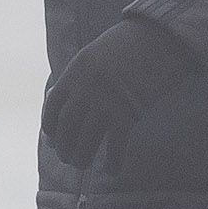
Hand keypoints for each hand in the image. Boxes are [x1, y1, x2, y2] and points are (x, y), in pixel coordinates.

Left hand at [41, 15, 195, 165]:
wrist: (157, 38)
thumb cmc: (127, 45)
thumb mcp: (93, 55)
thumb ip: (79, 77)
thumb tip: (67, 101)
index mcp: (74, 74)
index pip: (51, 108)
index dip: (49, 128)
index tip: (52, 139)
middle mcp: (85, 90)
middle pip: (66, 128)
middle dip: (64, 148)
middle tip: (68, 158)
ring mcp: (106, 103)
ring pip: (86, 140)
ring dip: (82, 157)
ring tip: (82, 164)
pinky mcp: (127, 114)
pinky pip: (115, 145)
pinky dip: (113, 161)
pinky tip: (112, 170)